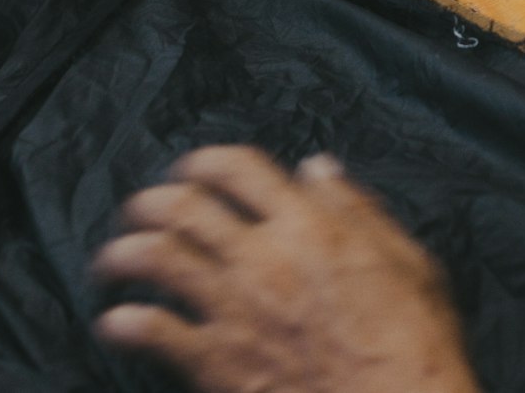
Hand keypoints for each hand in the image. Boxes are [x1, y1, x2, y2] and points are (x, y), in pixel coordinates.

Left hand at [91, 146, 480, 392]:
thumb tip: (318, 168)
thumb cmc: (413, 343)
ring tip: (112, 260)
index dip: (206, 160)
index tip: (190, 169)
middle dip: (151, 201)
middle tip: (139, 209)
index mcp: (309, 224)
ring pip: (159, 259)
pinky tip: (115, 321)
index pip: (240, 167)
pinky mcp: (217, 364)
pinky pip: (154, 333)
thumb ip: (359, 209)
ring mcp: (235, 310)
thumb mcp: (407, 260)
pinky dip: (124, 322)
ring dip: (124, 253)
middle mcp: (264, 256)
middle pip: (185, 206)